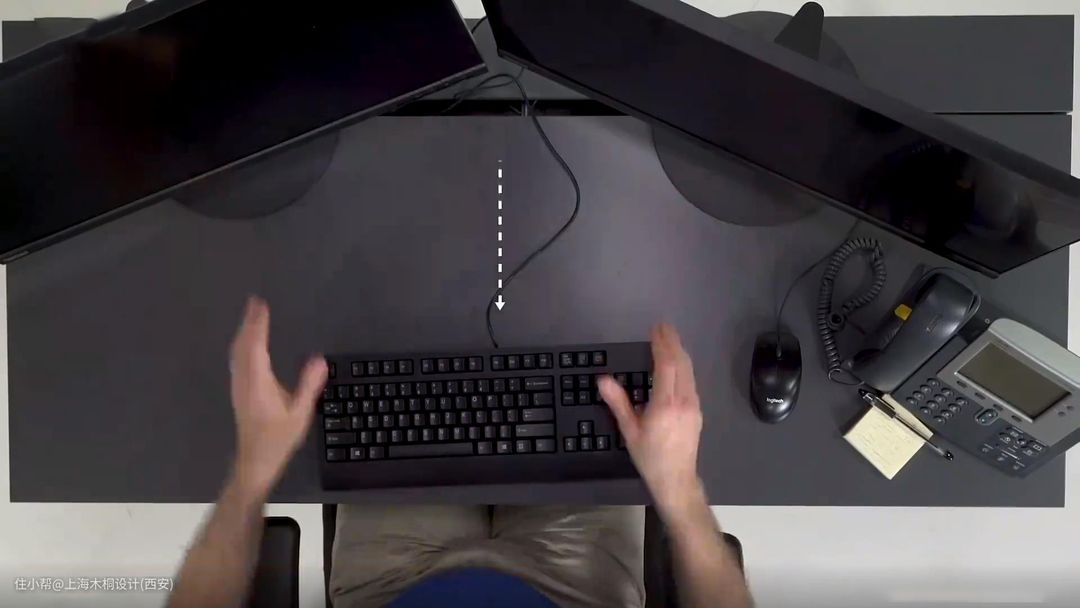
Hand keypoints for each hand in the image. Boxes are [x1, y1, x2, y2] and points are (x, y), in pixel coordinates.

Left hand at [228, 297, 326, 498]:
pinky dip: (243, 345)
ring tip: (252, 318)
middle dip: (249, 323)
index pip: (255, 346)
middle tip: (255, 303)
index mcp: (258, 382)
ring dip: (244, 333)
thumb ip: (309, 385)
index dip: (257, 324)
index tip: (260, 305)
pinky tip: (248, 345)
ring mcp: (239, 386)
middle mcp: (244, 380)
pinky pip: (238, 360)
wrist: (255, 461)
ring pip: (237, 353)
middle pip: (242, 345)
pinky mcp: (239, 392)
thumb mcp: (300, 414)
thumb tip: (319, 359)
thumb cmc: (278, 439)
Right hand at [599, 323, 703, 515]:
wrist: (676, 480)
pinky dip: (683, 366)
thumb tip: (603, 379)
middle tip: (663, 327)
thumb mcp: (629, 431)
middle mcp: (684, 401)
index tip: (656, 330)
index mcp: (666, 404)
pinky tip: (677, 364)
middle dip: (673, 343)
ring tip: (669, 340)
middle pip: (681, 364)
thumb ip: (618, 402)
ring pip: (689, 371)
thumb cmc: (650, 457)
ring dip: (679, 353)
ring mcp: (694, 405)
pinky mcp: (697, 411)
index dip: (662, 345)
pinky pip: (691, 381)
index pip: (666, 366)